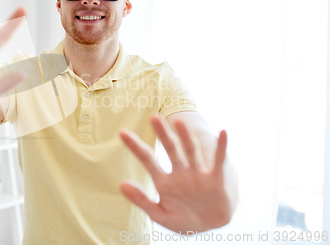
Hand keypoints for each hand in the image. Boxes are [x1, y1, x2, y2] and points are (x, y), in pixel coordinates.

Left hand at [119, 113, 231, 232]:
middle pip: (170, 149)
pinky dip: (221, 148)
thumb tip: (120, 184)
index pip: (147, 159)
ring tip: (180, 122)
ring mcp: (197, 174)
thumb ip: (140, 200)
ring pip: (190, 151)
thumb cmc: (183, 218)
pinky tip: (223, 132)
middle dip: (162, 133)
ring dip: (186, 137)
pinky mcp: (214, 180)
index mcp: (164, 181)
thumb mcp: (158, 214)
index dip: (135, 146)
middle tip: (153, 117)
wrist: (209, 227)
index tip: (121, 132)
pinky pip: (218, 161)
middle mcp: (180, 172)